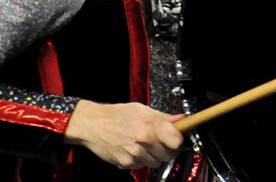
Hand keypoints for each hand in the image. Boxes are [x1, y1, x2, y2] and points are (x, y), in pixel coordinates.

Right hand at [64, 100, 184, 168]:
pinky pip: (142, 165)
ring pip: (156, 162)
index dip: (179, 139)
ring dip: (153, 155)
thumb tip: (182, 119)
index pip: (177, 140)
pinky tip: (133, 149)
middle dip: (166, 148)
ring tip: (143, 144)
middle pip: (169, 154)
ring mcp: (135, 154)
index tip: (178, 137)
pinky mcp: (126, 163)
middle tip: (159, 140)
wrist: (93, 124)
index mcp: (150, 124)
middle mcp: (144, 140)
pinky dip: (141, 160)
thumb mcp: (142, 110)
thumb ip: (164, 117)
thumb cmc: (117, 115)